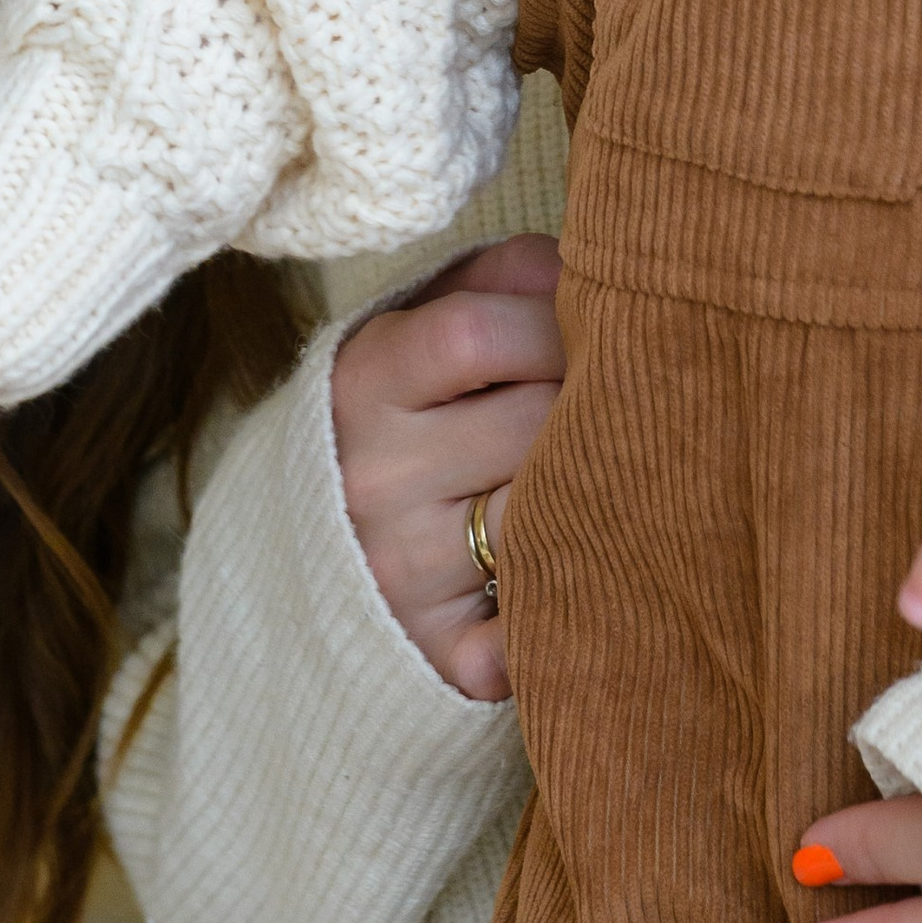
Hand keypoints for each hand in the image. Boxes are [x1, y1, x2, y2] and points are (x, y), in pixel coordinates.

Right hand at [331, 234, 562, 703]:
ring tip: (602, 470)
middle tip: (610, 400)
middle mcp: (374, 479)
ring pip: (546, 520)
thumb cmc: (402, 402)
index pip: (477, 333)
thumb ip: (504, 274)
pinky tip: (576, 573)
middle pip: (531, 426)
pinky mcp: (437, 650)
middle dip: (587, 403)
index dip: (550, 321)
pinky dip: (559, 615)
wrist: (311, 533)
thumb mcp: (423, 316)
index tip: (582, 327)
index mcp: (364, 382)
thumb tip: (585, 273)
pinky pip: (521, 642)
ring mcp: (403, 572)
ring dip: (592, 491)